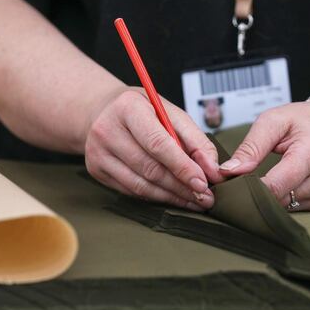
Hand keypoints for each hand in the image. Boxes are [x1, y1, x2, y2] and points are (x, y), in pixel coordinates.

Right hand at [85, 87, 222, 210]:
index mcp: (128, 108)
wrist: (101, 111)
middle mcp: (107, 130)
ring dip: (172, 196)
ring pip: (141, 185)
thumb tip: (213, 170)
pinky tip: (173, 197)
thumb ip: (196, 140)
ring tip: (194, 201)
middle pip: (150, 168)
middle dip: (181, 186)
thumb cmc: (141, 111)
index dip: (182, 166)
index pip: (157, 143)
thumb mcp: (170, 113)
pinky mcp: (96, 170)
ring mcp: (98, 153)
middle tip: (205, 198)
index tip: (203, 183)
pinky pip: (132, 191)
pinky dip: (156, 197)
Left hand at [218, 99, 309, 209]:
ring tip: (263, 177)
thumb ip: (251, 147)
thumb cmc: (304, 119)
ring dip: (268, 197)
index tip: (232, 183)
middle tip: (242, 180)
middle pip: (278, 199)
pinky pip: (294, 207)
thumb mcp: (273, 121)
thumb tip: (228, 172)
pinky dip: (282, 197)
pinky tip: (279, 183)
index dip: (249, 188)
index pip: (275, 186)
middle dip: (256, 193)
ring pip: (284, 207)